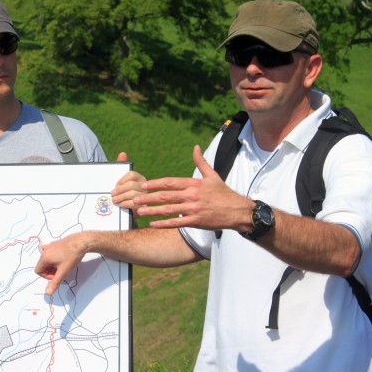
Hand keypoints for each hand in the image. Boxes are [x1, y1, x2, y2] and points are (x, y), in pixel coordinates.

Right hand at [35, 234, 87, 295]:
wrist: (81, 242)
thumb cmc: (72, 256)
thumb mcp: (63, 271)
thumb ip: (55, 282)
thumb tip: (47, 293)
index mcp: (44, 257)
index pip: (38, 271)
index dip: (47, 276)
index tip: (57, 276)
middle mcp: (45, 250)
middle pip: (42, 265)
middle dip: (50, 271)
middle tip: (61, 271)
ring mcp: (50, 246)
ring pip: (47, 259)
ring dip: (53, 265)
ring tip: (63, 265)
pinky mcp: (56, 243)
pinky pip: (51, 253)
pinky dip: (55, 257)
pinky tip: (64, 258)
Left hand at [113, 152, 146, 220]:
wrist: (127, 210)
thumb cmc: (123, 193)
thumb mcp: (121, 180)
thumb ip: (121, 167)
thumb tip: (122, 153)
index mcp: (140, 178)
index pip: (132, 175)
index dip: (122, 180)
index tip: (116, 185)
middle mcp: (145, 186)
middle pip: (131, 185)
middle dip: (120, 190)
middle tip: (112, 194)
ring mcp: (146, 197)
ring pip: (132, 194)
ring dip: (121, 197)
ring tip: (115, 200)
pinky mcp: (144, 207)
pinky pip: (134, 204)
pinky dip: (125, 204)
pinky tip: (120, 205)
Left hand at [134, 145, 252, 230]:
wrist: (238, 211)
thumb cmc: (224, 193)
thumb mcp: (213, 175)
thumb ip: (201, 162)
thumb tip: (195, 147)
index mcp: (193, 183)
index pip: (169, 182)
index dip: (154, 183)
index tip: (142, 185)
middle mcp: (192, 195)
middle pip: (165, 196)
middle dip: (147, 198)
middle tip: (133, 199)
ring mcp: (193, 209)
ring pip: (168, 210)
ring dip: (152, 211)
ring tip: (139, 211)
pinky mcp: (196, 222)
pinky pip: (176, 223)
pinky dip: (163, 224)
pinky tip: (152, 224)